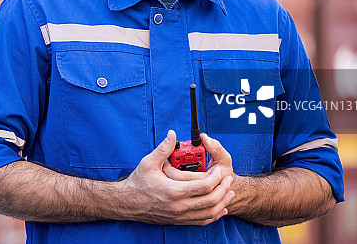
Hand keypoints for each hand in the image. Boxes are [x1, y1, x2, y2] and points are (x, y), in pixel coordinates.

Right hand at [119, 130, 233, 224]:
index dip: (216, 178)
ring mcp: (180, 216)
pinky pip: (202, 221)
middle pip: (211, 200)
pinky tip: (220, 209)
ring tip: (229, 193)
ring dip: (223, 203)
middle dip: (223, 189)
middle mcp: (179, 206)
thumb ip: (163, 148)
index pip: (204, 186)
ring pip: (209, 213)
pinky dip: (214, 215)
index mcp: (174, 191)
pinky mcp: (180, 221)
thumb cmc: (138, 183)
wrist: (128, 203)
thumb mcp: (148, 163)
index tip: (219, 171)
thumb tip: (172, 134)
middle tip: (228, 180)